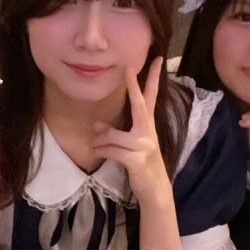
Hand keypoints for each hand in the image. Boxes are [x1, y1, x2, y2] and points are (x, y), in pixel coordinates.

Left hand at [90, 57, 171, 205]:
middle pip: (140, 104)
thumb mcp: (129, 147)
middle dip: (133, 86)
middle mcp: (148, 132)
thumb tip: (96, 126)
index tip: (156, 60)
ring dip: (99, 141)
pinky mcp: (136, 159)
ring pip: (113, 135)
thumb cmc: (141, 165)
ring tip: (93, 145)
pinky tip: (96, 152)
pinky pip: (112, 150)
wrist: (155, 189)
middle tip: (127, 69)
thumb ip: (114, 134)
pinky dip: (101, 150)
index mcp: (148, 126)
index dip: (152, 79)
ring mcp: (144, 145)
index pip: (151, 97)